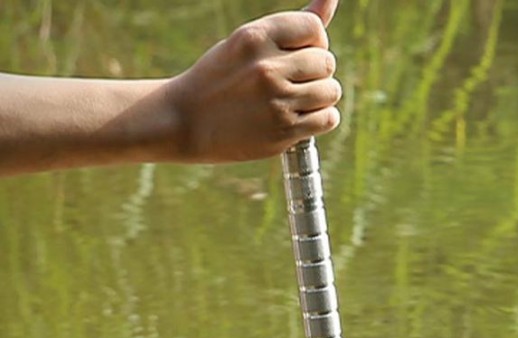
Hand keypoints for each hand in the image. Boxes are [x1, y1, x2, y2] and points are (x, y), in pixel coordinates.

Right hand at [164, 0, 341, 161]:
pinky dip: (321, 119)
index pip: (315, 29)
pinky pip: (328, 118)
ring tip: (298, 101)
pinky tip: (301, 118)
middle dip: (317, 72)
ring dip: (321, 97)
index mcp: (255, 37)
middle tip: (293, 82)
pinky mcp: (283, 131)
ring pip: (331, 91)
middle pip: (327, 62)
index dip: (312, 43)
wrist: (186, 121)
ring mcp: (276, 101)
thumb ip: (294, 25)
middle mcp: (266, 68)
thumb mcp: (249, 41)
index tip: (295, 56)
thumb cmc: (222, 77)